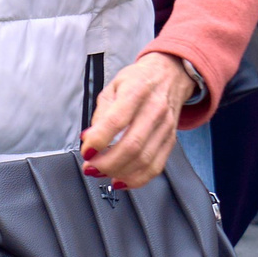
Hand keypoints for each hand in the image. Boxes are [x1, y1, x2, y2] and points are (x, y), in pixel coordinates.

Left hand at [80, 52, 199, 189]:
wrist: (170, 76)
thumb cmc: (137, 81)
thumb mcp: (112, 87)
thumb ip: (100, 113)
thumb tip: (89, 138)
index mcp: (136, 91)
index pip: (117, 120)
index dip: (99, 139)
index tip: (86, 150)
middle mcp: (155, 110)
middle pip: (132, 145)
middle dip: (107, 163)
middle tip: (90, 167)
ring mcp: (166, 127)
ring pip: (145, 159)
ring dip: (119, 172)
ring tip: (100, 174)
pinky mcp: (171, 140)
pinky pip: (156, 166)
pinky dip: (137, 178)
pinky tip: (121, 180)